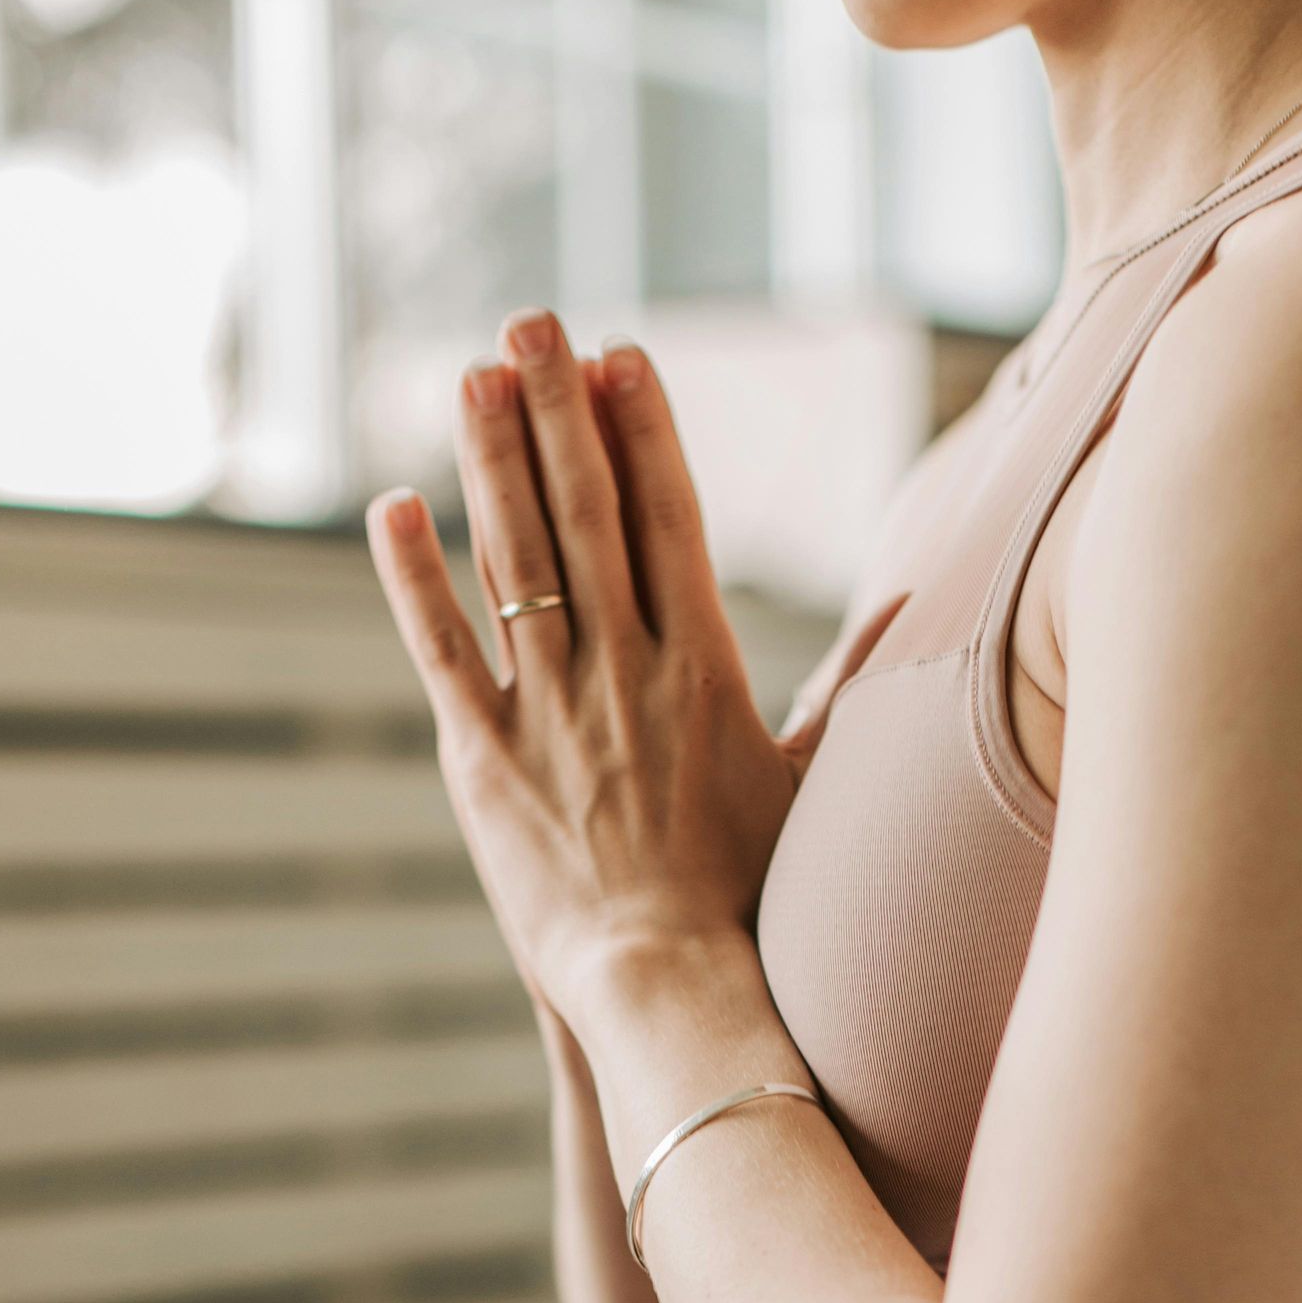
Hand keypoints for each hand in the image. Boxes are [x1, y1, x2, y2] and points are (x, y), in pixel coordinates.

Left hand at [367, 315, 799, 1028]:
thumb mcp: (805, 780)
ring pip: (513, 558)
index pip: (669, 518)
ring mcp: (551, 710)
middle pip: (587, 511)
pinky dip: (414, 577)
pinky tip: (391, 507)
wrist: (671, 983)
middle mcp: (626, 670)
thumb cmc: (748, 895)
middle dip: (559, 406)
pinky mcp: (485, 759)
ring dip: (489, 457)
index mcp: (703, 667)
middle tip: (533, 319)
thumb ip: (845, 684)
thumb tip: (910, 605)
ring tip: (472, 373)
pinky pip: (443, 649)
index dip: (642, 429)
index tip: (622, 356)